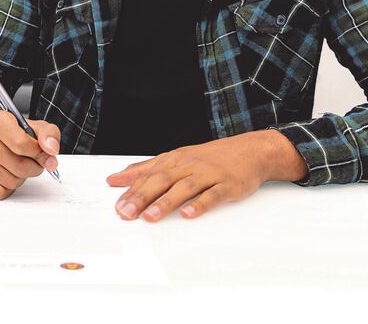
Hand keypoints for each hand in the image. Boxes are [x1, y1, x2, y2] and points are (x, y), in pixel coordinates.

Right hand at [0, 110, 60, 199]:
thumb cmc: (15, 132)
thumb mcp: (36, 126)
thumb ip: (49, 135)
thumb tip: (51, 151)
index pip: (21, 144)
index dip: (39, 153)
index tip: (45, 154)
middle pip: (18, 166)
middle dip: (34, 167)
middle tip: (35, 162)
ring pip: (10, 181)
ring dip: (22, 177)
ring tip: (20, 165)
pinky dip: (10, 187)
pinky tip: (8, 174)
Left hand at [106, 130, 300, 222]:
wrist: (251, 150)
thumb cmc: (212, 157)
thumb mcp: (178, 157)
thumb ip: (148, 168)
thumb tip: (118, 178)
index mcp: (176, 159)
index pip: (150, 174)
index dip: (132, 188)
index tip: (116, 203)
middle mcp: (190, 165)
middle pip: (162, 180)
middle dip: (142, 197)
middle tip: (126, 213)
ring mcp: (209, 174)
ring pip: (184, 188)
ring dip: (166, 202)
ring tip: (150, 217)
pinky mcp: (227, 185)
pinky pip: (212, 196)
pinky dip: (200, 205)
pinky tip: (189, 215)